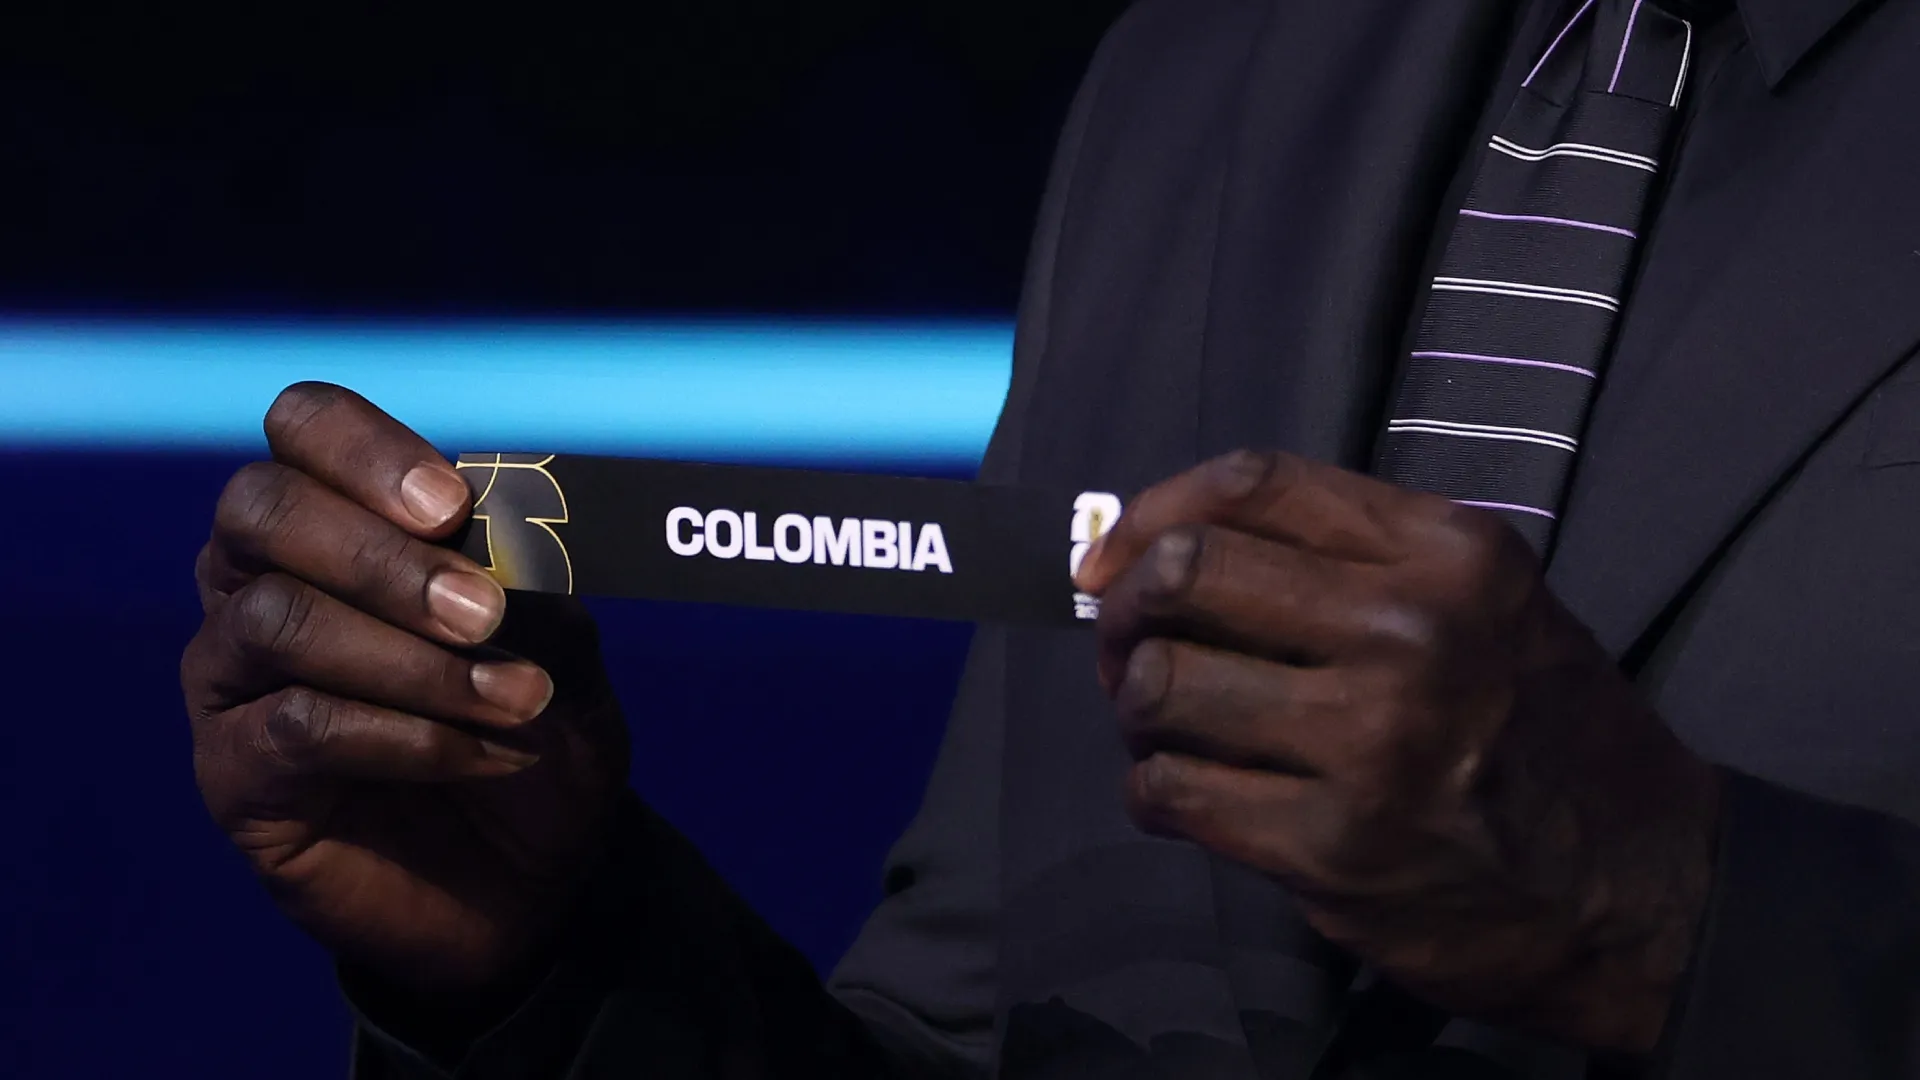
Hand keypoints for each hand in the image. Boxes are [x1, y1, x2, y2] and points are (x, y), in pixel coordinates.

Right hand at [182, 383, 629, 999]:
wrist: (534, 879)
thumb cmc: (536, 733)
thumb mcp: (566, 649)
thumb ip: (535, 583)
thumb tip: (509, 540)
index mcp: (339, 518)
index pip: (304, 428)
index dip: (365, 450)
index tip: (453, 504)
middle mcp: (260, 579)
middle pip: (262, 509)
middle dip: (380, 555)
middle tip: (483, 612)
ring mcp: (233, 675)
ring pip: (277, 620)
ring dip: (412, 659)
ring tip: (516, 697)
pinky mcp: (233, 772)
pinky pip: (296, 726)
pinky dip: (408, 737)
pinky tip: (483, 755)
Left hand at [1075, 450, 1721, 1053]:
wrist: (1642, 891)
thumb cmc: (1542, 732)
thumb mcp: (1486, 604)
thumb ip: (1349, 562)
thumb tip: (1162, 552)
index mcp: (1449, 553)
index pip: (1253, 483)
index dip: (1152, 512)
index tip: (1111, 558)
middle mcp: (1411, 632)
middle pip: (1185, 573)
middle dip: (1123, 611)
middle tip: (1126, 650)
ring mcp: (1372, 743)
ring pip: (1161, 687)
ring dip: (1135, 711)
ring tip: (1164, 730)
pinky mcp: (1334, 849)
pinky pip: (1172, 792)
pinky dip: (1152, 791)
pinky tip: (1183, 796)